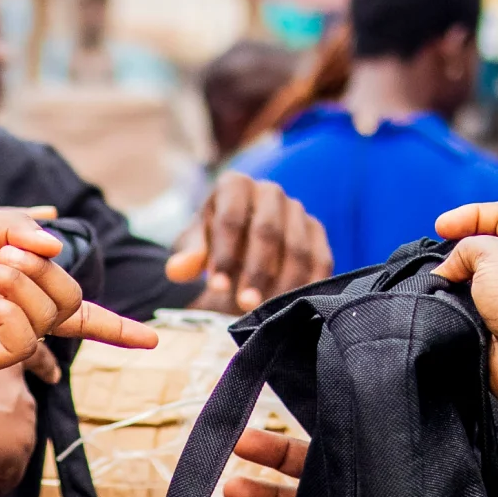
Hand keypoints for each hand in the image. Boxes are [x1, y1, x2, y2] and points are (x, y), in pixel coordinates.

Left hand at [0, 208, 156, 375]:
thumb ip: (16, 227)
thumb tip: (58, 236)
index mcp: (15, 289)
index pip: (75, 310)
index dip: (115, 325)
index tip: (153, 339)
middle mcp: (14, 319)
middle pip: (70, 300)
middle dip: (46, 270)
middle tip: (2, 254)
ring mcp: (2, 340)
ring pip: (52, 314)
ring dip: (23, 281)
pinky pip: (24, 336)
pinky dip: (11, 307)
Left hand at [167, 173, 332, 313]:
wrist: (241, 243)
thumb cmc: (213, 243)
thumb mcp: (196, 246)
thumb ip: (188, 255)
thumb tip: (177, 270)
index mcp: (235, 185)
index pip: (231, 218)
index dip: (224, 255)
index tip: (217, 287)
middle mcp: (270, 191)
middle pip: (267, 232)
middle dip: (256, 271)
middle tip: (244, 304)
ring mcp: (297, 210)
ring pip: (296, 248)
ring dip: (283, 283)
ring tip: (267, 311)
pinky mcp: (317, 233)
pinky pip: (320, 260)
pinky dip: (308, 285)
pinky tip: (294, 308)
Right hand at [430, 201, 497, 414]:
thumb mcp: (493, 252)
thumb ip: (465, 247)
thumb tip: (448, 271)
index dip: (472, 213)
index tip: (440, 227)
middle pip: (487, 246)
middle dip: (459, 248)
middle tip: (440, 259)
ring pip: (473, 280)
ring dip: (453, 280)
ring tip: (440, 285)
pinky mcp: (497, 328)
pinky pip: (468, 309)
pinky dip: (453, 307)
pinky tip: (443, 309)